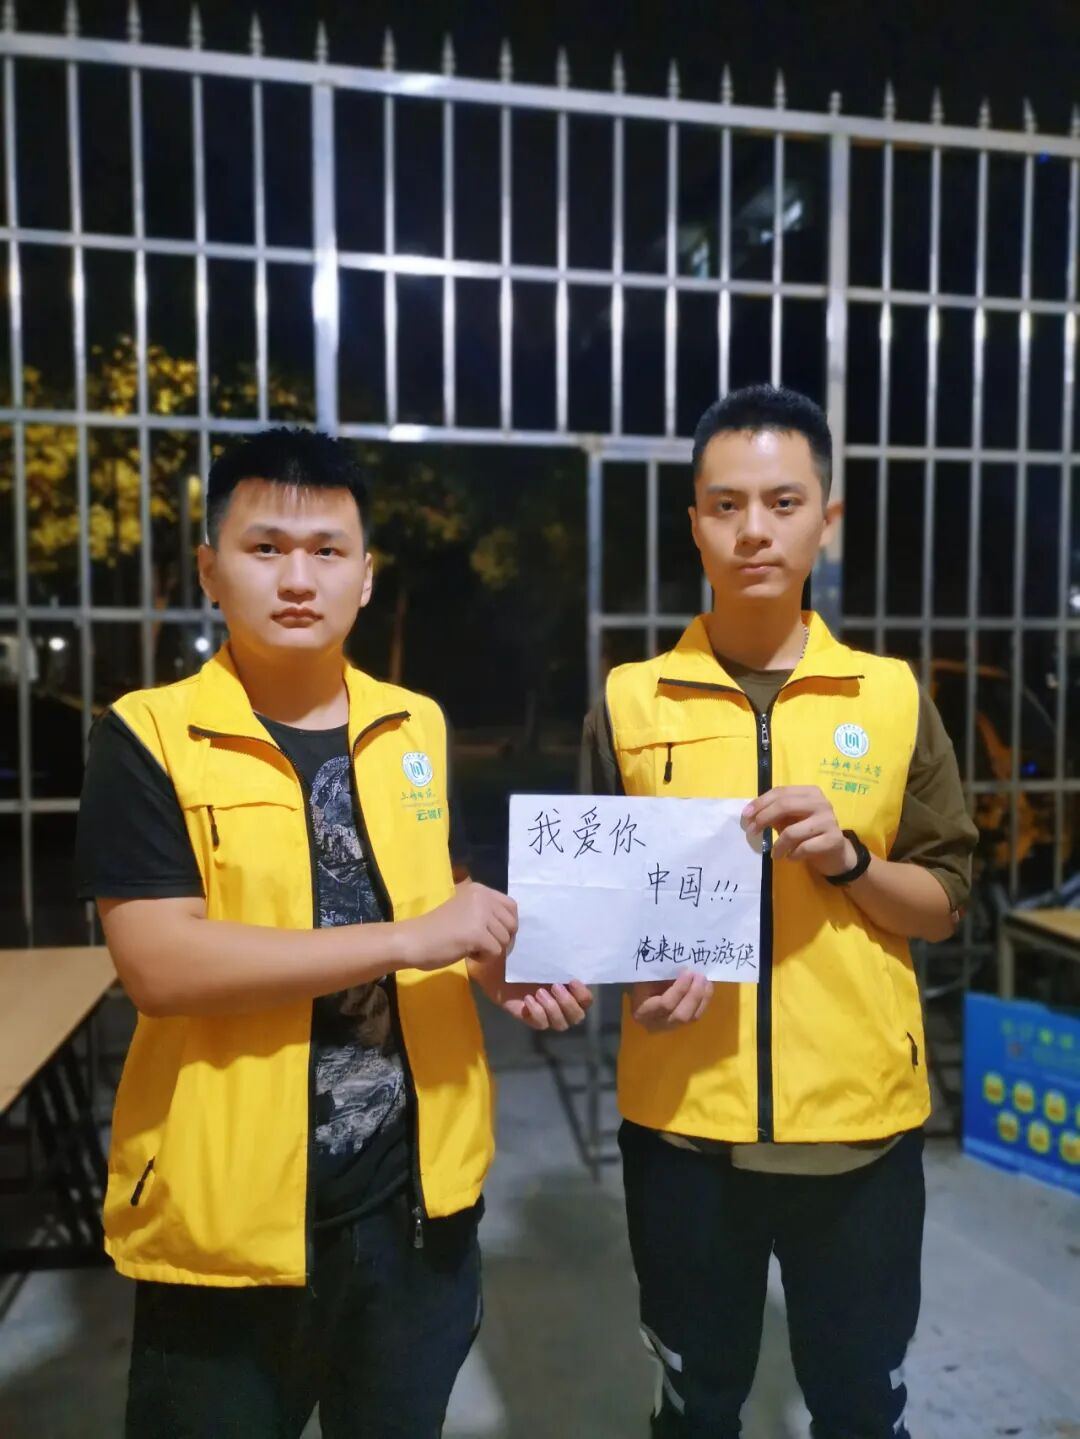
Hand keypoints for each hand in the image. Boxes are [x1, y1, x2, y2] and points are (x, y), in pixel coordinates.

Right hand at [398, 882, 517, 971]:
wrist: (413, 940)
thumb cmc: (436, 929)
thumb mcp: (465, 910)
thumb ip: (486, 912)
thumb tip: (511, 928)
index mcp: (480, 890)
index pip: (511, 906)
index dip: (508, 924)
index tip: (494, 935)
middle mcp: (483, 897)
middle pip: (511, 924)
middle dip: (501, 939)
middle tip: (481, 945)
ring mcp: (480, 915)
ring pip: (505, 940)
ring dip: (490, 949)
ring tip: (470, 948)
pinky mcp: (477, 934)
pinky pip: (495, 952)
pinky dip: (484, 958)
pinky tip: (468, 954)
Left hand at [470, 953, 593, 1031]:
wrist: (492, 962)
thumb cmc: (517, 953)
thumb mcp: (536, 950)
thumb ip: (553, 951)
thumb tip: (567, 940)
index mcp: (566, 986)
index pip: (585, 1000)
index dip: (583, 995)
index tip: (573, 980)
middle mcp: (558, 1001)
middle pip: (577, 1016)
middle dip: (568, 1003)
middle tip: (554, 987)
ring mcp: (544, 1011)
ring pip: (561, 1024)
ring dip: (554, 1010)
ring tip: (539, 992)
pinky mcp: (528, 1017)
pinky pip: (540, 1025)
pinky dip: (537, 1013)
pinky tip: (527, 999)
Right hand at [629, 972, 712, 1032]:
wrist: (640, 995)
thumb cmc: (641, 983)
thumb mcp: (647, 978)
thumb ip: (663, 976)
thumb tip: (685, 970)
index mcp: (643, 1011)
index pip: (666, 1004)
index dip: (680, 989)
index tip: (688, 972)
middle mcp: (656, 1024)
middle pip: (681, 1015)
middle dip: (694, 995)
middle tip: (701, 976)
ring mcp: (670, 1027)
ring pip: (691, 1017)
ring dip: (702, 998)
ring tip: (707, 981)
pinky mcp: (681, 1025)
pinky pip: (696, 1016)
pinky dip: (704, 1002)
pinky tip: (707, 988)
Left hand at [742, 786, 856, 877]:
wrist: (836, 853)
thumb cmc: (809, 834)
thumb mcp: (790, 820)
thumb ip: (774, 813)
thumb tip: (750, 814)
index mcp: (810, 792)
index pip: (781, 792)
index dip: (760, 803)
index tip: (746, 816)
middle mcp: (821, 802)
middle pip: (785, 805)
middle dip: (764, 818)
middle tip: (752, 832)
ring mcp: (829, 820)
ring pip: (793, 831)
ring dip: (778, 845)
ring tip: (775, 854)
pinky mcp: (833, 839)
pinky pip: (804, 848)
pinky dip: (792, 855)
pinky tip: (791, 857)